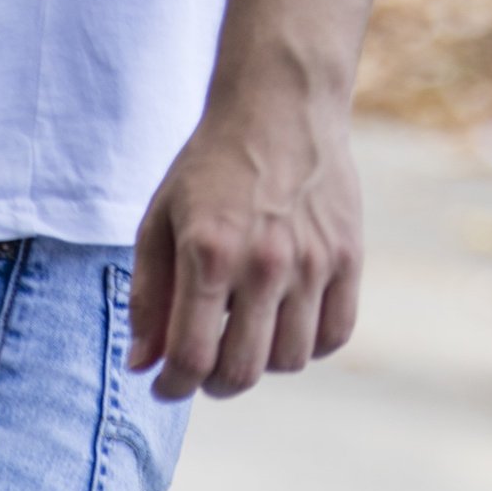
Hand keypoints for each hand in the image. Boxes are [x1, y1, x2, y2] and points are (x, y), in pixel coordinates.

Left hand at [127, 91, 363, 400]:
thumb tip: (143, 366)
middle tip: (206, 368)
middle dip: (214, 384)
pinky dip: (310, 344)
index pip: (191, 357)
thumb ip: (148, 297)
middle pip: (242, 371)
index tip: (166, 386)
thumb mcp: (160, 221)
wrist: (281, 103)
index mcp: (210, 253)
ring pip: (290, 360)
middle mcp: (265, 262)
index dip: (173, 387)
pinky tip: (287, 323)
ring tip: (247, 335)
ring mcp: (312, 261)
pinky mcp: (348, 256)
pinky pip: (334, 335)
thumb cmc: (211, 167)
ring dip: (263, 362)